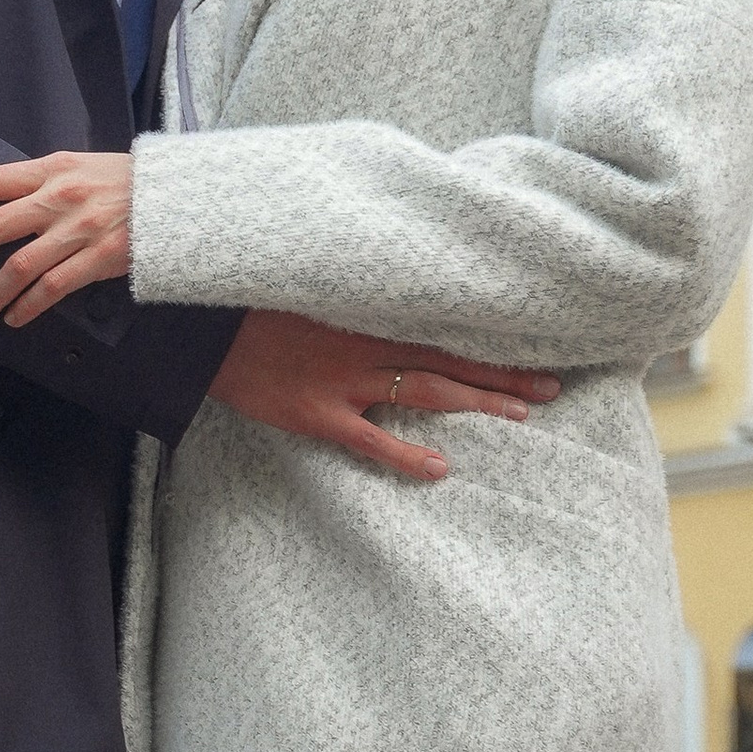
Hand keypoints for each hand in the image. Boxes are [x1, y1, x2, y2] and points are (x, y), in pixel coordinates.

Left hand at [0, 152, 133, 331]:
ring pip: (17, 267)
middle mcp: (58, 198)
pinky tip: (12, 319)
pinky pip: (52, 288)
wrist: (179, 197)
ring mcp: (79, 229)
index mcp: (49, 170)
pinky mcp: (100, 259)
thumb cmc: (123, 183)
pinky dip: (27, 306)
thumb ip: (38, 183)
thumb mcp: (77, 167)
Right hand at [208, 312, 561, 482]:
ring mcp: (344, 381)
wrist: (200, 327)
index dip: (488, 332)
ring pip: (426, 392)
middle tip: (552, 385)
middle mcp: (366, 343)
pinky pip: (370, 439)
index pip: (444, 321)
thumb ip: (351, 287)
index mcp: (366, 309)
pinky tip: (440, 470)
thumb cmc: (252, 302)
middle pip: (450, 357)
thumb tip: (391, 281)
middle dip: (502, 373)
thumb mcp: (307, 282)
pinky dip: (405, 456)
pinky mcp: (317, 414)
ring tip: (522, 415)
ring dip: (477, 402)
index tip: (533, 335)